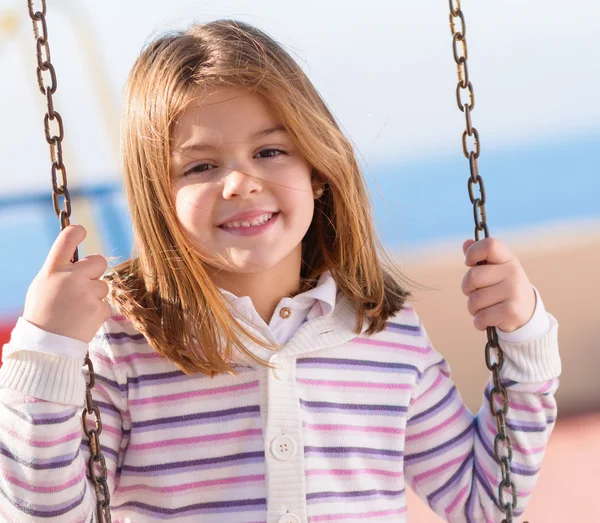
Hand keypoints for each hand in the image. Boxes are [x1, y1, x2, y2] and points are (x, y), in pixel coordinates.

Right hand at [23, 225, 111, 343]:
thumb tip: (75, 260)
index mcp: (53, 269)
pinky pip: (106, 304)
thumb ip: (59, 271)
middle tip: (83, 285)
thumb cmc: (43, 313)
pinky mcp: (99, 308)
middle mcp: (71, 277)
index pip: (67, 239)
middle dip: (95, 271)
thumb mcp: (42, 286)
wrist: (46, 344)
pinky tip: (82, 320)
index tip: (81, 231)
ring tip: (76, 310)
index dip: (76, 232)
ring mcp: (87, 293)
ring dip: (94, 296)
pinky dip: (97, 312)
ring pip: (103, 286)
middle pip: (98, 261)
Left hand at [461, 238, 535, 332]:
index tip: (469, 263)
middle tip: (477, 293)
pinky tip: (488, 319)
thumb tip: (466, 243)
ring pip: (474, 300)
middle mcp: (513, 273)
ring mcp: (514, 292)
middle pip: (472, 277)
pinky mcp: (511, 311)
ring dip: (473, 308)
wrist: (527, 314)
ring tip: (485, 307)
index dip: (473, 252)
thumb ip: (481, 256)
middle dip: (467, 289)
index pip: (489, 245)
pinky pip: (480, 317)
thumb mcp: (496, 269)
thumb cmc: (503, 288)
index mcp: (508, 259)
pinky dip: (479, 322)